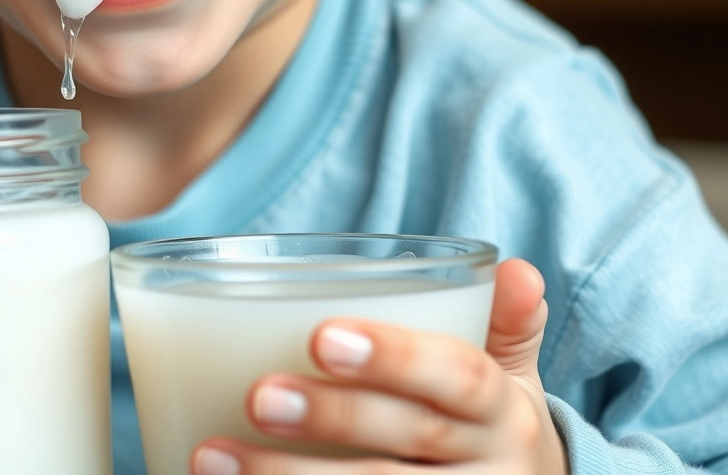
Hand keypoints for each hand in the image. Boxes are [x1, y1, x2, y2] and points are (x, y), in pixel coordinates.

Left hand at [192, 259, 568, 473]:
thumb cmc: (489, 434)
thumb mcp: (511, 384)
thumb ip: (506, 327)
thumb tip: (516, 272)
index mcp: (505, 414)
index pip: (459, 378)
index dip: (394, 358)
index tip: (321, 337)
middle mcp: (489, 470)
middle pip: (410, 441)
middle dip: (332, 418)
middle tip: (257, 395)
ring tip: (210, 457)